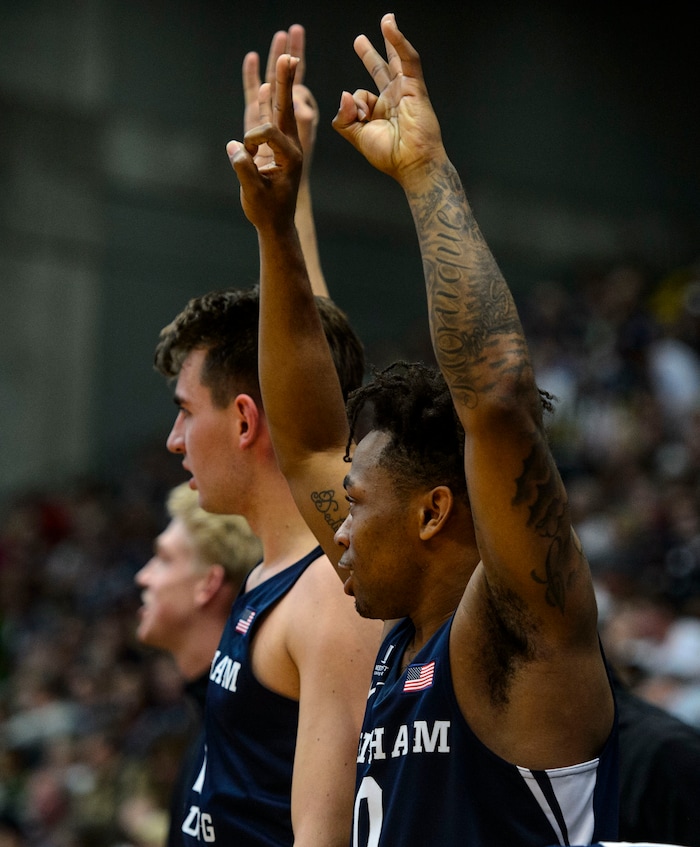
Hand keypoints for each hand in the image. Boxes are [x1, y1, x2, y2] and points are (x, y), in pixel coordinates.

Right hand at [229, 55, 301, 232]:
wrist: (276, 223)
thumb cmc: (267, 211)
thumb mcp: (254, 194)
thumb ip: (244, 169)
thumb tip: (235, 146)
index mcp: (291, 157)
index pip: (269, 133)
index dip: (252, 142)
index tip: (247, 159)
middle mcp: (291, 146)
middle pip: (285, 107)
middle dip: (285, 81)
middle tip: (289, 55)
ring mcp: (283, 144)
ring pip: (279, 107)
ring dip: (280, 82)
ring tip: (286, 56)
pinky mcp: (273, 146)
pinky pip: (268, 117)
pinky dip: (265, 100)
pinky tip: (265, 84)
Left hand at [332, 13, 443, 187]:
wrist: (411, 163)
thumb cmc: (389, 155)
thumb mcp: (357, 137)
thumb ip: (344, 118)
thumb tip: (344, 93)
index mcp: (380, 112)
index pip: (361, 95)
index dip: (355, 102)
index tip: (359, 115)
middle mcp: (393, 100)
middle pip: (380, 70)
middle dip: (370, 55)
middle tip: (359, 40)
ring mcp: (406, 91)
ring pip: (397, 59)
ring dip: (391, 39)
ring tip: (386, 19)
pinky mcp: (415, 87)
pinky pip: (408, 59)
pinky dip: (399, 42)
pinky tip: (390, 26)